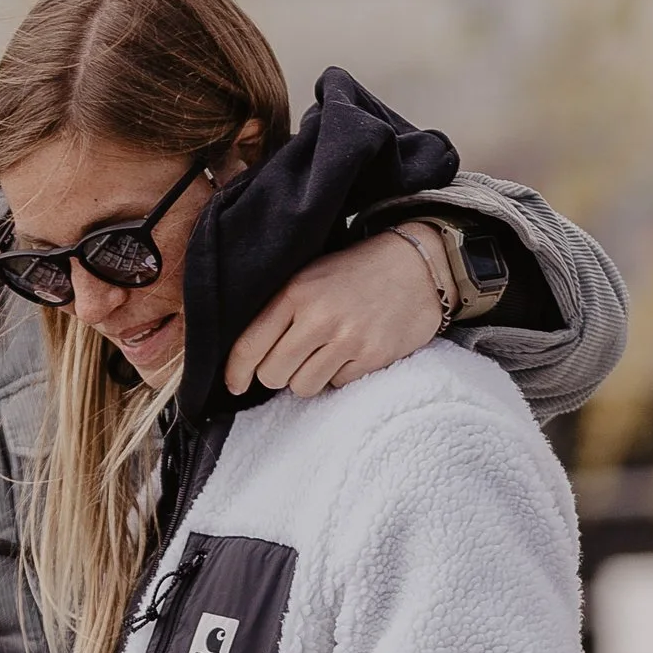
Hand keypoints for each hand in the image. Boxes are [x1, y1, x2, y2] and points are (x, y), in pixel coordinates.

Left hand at [223, 229, 446, 397]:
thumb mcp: (309, 276)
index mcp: (296, 293)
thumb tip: (249, 357)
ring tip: (323, 354)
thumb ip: (280, 310)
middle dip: (277, 375)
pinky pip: (337, 385)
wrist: (417, 265)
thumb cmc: (356, 272)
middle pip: (273, 375)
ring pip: (303, 387)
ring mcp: (348, 339)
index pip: (250, 346)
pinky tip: (350, 351)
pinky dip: (338, 375)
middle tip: (291, 361)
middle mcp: (319, 317)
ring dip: (308, 378)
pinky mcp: (373, 356)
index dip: (236, 372)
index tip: (235, 384)